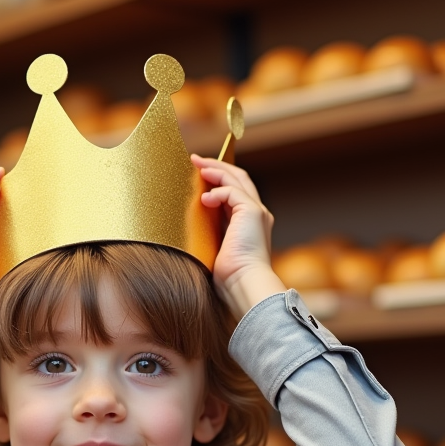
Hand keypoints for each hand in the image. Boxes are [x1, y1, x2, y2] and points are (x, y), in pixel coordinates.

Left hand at [193, 154, 284, 315]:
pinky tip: (204, 199)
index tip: (200, 173)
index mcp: (248, 223)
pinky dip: (218, 191)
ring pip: (237, 179)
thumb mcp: (214, 249)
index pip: (235, 192)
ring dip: (215, 169)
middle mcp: (256, 214)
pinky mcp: (252, 213)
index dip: (219, 179)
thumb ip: (208, 233)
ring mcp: (256, 212)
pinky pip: (232, 191)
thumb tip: (189, 225)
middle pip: (238, 179)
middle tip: (195, 160)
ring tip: (196, 165)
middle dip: (217, 166)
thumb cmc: (228, 278)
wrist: (243, 285)